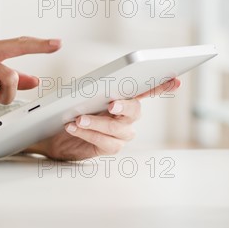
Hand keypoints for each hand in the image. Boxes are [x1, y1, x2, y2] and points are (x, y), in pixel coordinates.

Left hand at [27, 78, 180, 160]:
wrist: (52, 132)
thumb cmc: (68, 109)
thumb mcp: (77, 95)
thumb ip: (90, 89)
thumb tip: (90, 84)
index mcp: (123, 98)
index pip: (146, 90)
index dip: (162, 85)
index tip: (175, 80)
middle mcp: (127, 116)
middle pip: (135, 110)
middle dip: (124, 106)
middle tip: (112, 103)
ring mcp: (121, 133)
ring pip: (118, 128)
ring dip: (97, 122)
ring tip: (79, 118)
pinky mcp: (110, 147)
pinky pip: (106, 142)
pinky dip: (88, 133)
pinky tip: (74, 127)